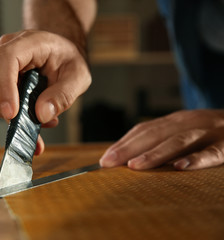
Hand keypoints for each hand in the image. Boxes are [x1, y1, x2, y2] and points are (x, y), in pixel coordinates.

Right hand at [0, 30, 90, 153]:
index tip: (11, 113)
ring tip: (44, 122)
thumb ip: (63, 94)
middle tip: (34, 130)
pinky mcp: (0, 81)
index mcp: (30, 42)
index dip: (5, 86)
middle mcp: (8, 49)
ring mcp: (1, 65)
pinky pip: (2, 102)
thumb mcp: (78, 76)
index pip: (6, 59)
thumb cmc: (69, 59)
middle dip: (12, 111)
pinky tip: (35, 121)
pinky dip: (17, 116)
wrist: (62, 53)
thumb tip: (42, 115)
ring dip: (17, 116)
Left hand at [100, 110, 223, 169]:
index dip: (123, 143)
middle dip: (128, 148)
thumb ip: (161, 141)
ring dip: (154, 153)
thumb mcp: (183, 131)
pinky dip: (195, 160)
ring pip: (178, 141)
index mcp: (175, 121)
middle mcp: (188, 123)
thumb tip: (129, 158)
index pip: (144, 130)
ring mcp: (208, 132)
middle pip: (154, 134)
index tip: (104, 159)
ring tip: (134, 166)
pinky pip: (211, 153)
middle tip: (108, 163)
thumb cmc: (209, 132)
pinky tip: (179, 168)